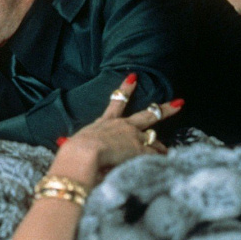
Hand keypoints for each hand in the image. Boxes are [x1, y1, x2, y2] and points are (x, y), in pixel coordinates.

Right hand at [51, 74, 182, 187]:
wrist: (84, 153)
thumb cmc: (74, 150)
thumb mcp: (72, 143)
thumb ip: (70, 143)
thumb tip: (61, 143)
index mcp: (105, 123)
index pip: (116, 102)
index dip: (126, 88)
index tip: (133, 77)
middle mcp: (122, 126)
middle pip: (147, 115)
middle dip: (164, 108)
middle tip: (179, 102)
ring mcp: (134, 137)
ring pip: (154, 139)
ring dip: (161, 147)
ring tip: (169, 151)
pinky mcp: (141, 151)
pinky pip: (154, 156)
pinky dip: (160, 160)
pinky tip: (169, 162)